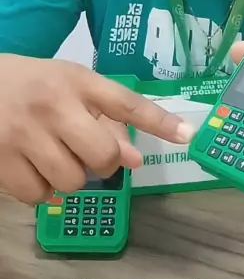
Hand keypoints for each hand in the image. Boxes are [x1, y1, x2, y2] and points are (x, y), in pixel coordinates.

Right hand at [0, 55, 194, 204]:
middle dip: (103, 163)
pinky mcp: (1, 160)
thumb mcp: (69, 87)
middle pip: (103, 155)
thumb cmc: (31, 85)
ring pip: (72, 182)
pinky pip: (39, 196)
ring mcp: (25, 134)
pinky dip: (41, 190)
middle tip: (87, 152)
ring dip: (70, 177)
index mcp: (76, 82)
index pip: (126, 102)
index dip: (159, 121)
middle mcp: (54, 106)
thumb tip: (134, 160)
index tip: (189, 136)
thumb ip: (105, 118)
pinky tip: (32, 167)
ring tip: (54, 156)